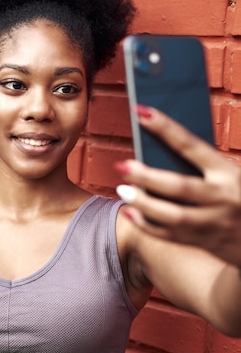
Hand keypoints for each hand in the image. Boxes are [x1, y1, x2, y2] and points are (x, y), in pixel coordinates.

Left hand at [115, 105, 240, 266]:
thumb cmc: (238, 195)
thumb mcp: (230, 174)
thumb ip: (201, 164)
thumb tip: (155, 146)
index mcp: (229, 172)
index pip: (192, 145)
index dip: (165, 128)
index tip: (140, 111)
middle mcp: (223, 197)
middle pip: (180, 187)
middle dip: (147, 176)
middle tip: (122, 166)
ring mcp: (214, 222)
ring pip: (173, 216)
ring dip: (143, 203)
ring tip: (122, 190)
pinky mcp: (204, 241)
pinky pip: (170, 235)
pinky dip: (146, 224)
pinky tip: (129, 212)